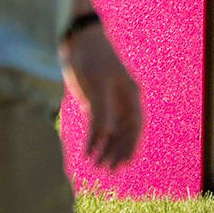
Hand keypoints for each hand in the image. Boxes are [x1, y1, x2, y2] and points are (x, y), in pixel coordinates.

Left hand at [62, 22, 142, 170]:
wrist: (78, 41)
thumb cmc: (92, 59)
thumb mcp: (97, 85)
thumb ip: (101, 112)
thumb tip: (104, 138)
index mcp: (130, 94)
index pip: (135, 125)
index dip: (131, 145)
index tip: (124, 163)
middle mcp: (123, 99)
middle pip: (125, 131)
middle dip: (119, 151)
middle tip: (109, 170)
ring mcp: (109, 101)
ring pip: (112, 131)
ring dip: (107, 148)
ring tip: (98, 166)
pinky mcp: (94, 100)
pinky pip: (99, 125)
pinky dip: (95, 139)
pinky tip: (88, 152)